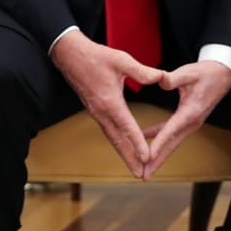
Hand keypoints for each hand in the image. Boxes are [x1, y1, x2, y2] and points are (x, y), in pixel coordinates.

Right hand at [50, 32, 163, 177]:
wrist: (69, 55)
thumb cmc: (95, 56)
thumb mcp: (121, 59)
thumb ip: (142, 71)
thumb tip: (161, 77)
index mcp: (109, 100)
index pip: (127, 126)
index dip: (138, 143)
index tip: (148, 157)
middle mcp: (101, 111)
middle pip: (117, 140)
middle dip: (130, 158)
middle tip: (140, 175)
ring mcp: (96, 112)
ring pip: (112, 138)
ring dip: (123, 154)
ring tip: (134, 168)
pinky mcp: (95, 111)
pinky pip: (108, 131)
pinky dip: (117, 143)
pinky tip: (124, 148)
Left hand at [140, 60, 230, 178]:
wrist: (223, 74)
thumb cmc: (206, 73)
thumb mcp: (189, 72)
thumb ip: (173, 78)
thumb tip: (160, 80)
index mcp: (190, 112)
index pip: (170, 132)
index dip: (158, 145)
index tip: (147, 158)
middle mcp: (191, 122)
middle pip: (171, 145)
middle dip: (156, 161)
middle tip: (143, 176)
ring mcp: (190, 123)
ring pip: (171, 143)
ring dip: (157, 156)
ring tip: (143, 169)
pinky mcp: (187, 120)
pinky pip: (169, 133)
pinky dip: (157, 139)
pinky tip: (142, 139)